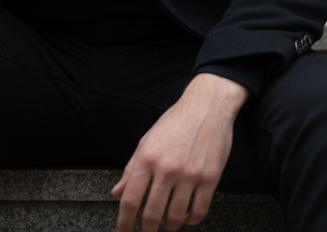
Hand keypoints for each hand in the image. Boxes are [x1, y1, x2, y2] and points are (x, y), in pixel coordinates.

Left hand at [111, 74, 249, 231]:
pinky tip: (187, 217)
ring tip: (167, 224)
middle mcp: (167, 168)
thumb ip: (131, 168)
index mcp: (147, 157)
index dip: (124, 222)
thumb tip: (117, 192)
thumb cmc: (175, 122)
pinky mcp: (209, 178)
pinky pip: (199, 211)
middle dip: (147, 230)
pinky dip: (191, 221)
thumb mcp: (147, 140)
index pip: (131, 200)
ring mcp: (189, 174)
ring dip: (169, 226)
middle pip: (152, 214)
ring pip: (176, 217)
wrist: (206, 106)